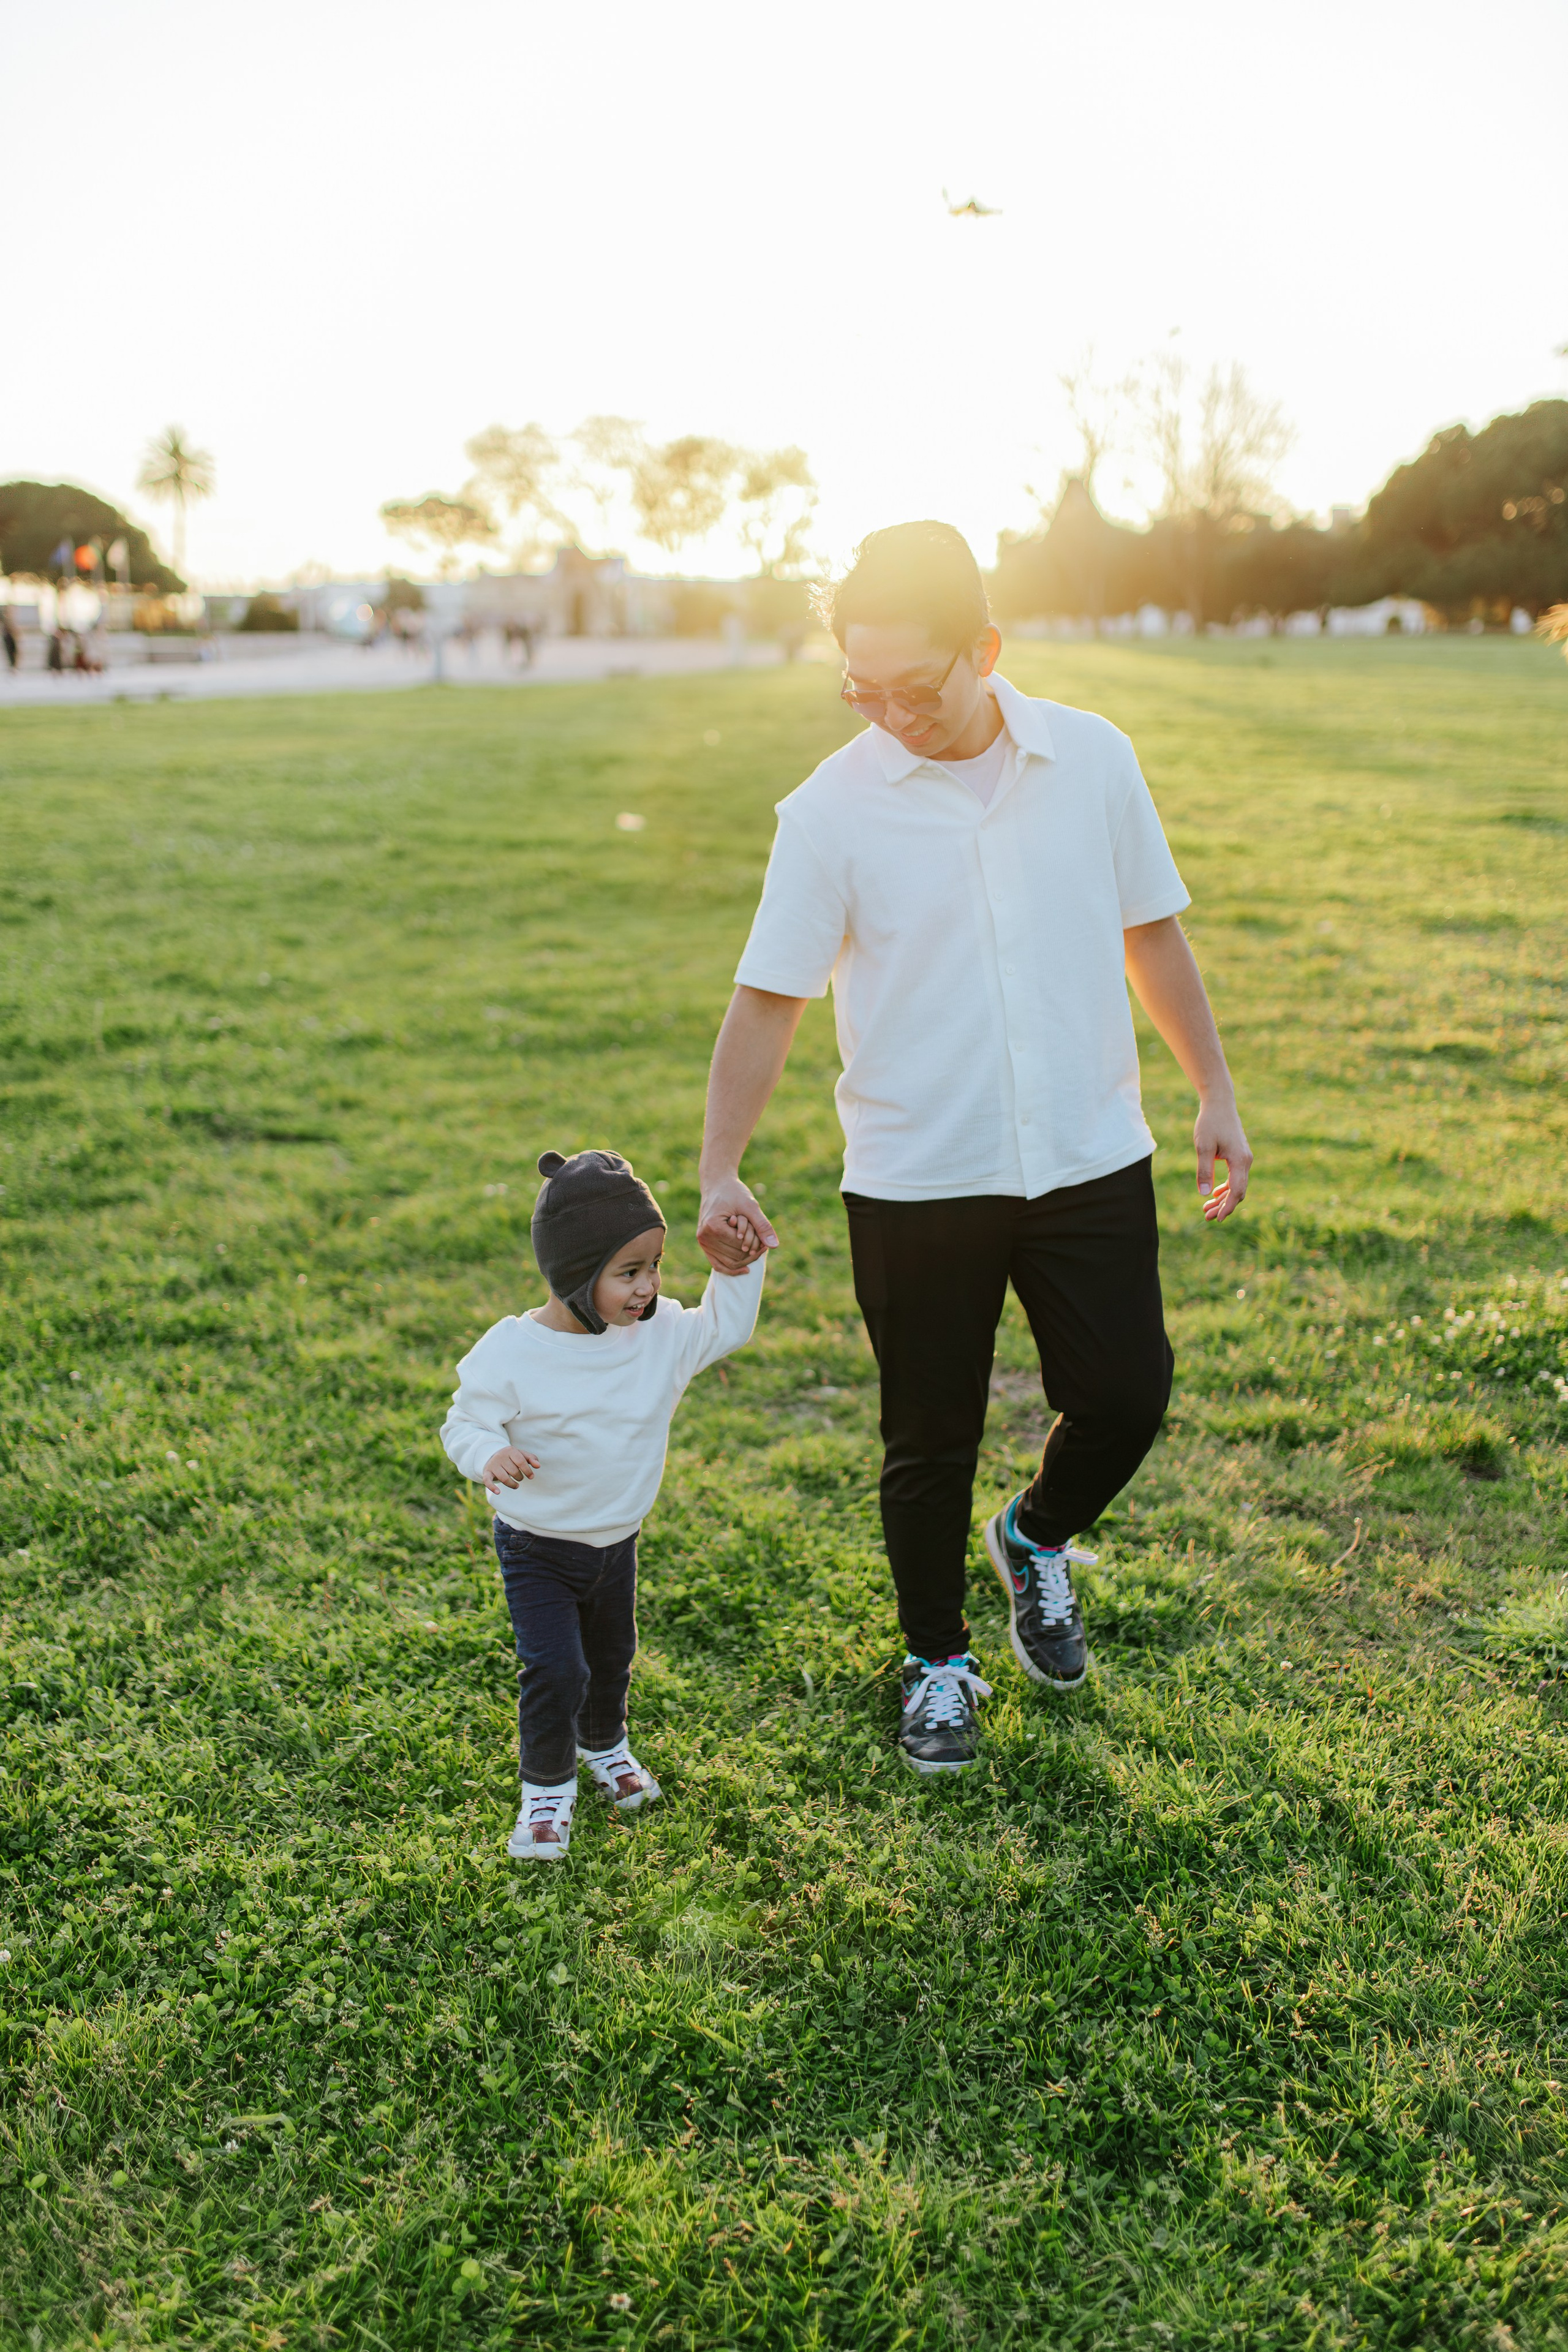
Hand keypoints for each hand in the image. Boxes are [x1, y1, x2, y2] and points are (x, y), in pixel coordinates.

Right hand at [482, 1446, 538, 1490]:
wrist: (492, 1456)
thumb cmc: (511, 1457)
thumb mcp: (521, 1455)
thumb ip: (531, 1458)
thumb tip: (538, 1466)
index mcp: (510, 1450)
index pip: (521, 1462)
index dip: (528, 1471)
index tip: (531, 1477)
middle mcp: (500, 1456)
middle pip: (513, 1471)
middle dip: (519, 1477)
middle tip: (520, 1478)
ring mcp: (493, 1464)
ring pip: (504, 1478)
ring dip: (512, 1484)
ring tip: (516, 1486)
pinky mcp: (486, 1472)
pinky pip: (487, 1480)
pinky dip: (492, 1487)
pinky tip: (498, 1492)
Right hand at [696, 1172, 777, 1272]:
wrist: (717, 1184)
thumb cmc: (734, 1192)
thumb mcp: (750, 1206)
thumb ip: (762, 1225)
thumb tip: (774, 1246)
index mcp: (713, 1227)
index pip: (740, 1248)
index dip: (756, 1246)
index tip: (765, 1241)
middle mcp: (704, 1237)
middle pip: (735, 1257)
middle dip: (752, 1253)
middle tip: (763, 1245)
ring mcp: (702, 1242)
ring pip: (728, 1264)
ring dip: (745, 1259)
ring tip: (757, 1250)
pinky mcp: (704, 1244)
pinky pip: (717, 1264)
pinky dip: (732, 1268)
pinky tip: (746, 1268)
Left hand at [1195, 1094, 1252, 1223]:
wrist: (1219, 1103)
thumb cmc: (1210, 1122)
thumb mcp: (1203, 1146)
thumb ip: (1204, 1170)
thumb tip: (1204, 1194)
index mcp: (1240, 1160)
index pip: (1237, 1191)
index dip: (1227, 1207)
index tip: (1217, 1219)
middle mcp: (1246, 1161)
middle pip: (1238, 1191)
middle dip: (1223, 1206)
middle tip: (1206, 1217)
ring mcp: (1244, 1158)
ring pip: (1236, 1185)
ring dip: (1223, 1198)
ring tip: (1207, 1209)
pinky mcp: (1239, 1155)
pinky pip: (1235, 1177)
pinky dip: (1225, 1187)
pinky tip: (1214, 1193)